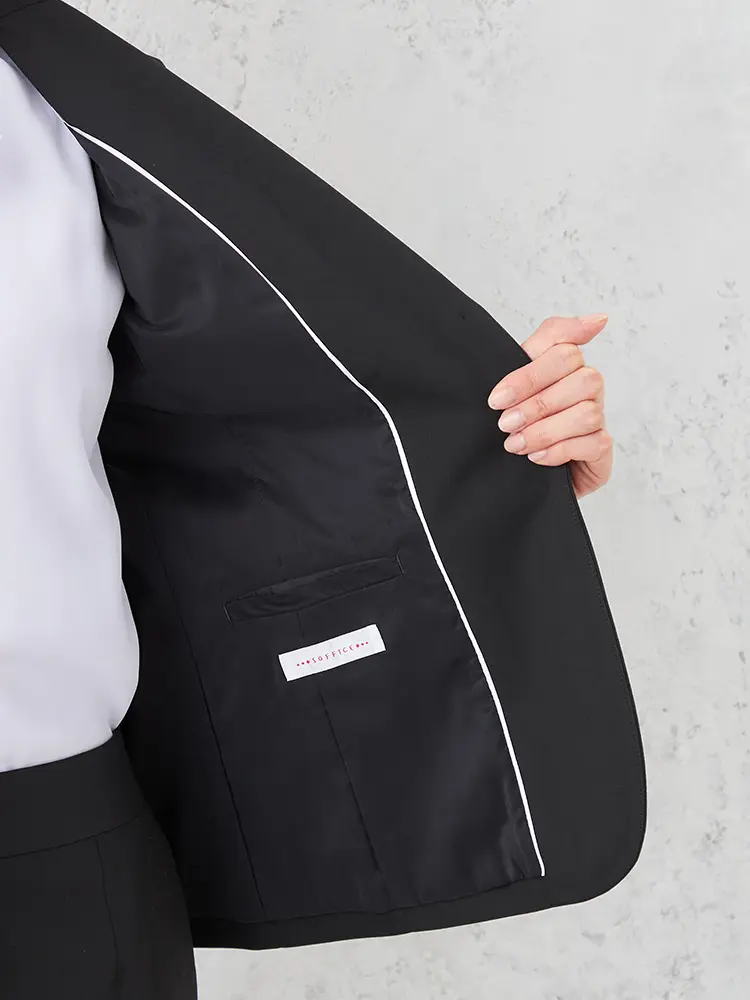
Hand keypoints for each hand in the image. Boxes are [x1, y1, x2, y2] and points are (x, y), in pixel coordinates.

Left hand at [487, 314, 612, 498]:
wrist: (520, 473)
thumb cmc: (521, 424)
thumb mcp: (519, 382)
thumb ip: (547, 342)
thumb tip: (599, 319)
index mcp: (566, 365)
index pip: (562, 347)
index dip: (529, 374)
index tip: (497, 398)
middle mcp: (587, 387)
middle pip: (580, 378)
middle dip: (535, 403)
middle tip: (504, 423)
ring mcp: (598, 417)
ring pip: (586, 412)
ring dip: (545, 430)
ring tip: (515, 444)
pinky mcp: (602, 448)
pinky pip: (592, 442)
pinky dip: (559, 450)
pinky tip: (536, 458)